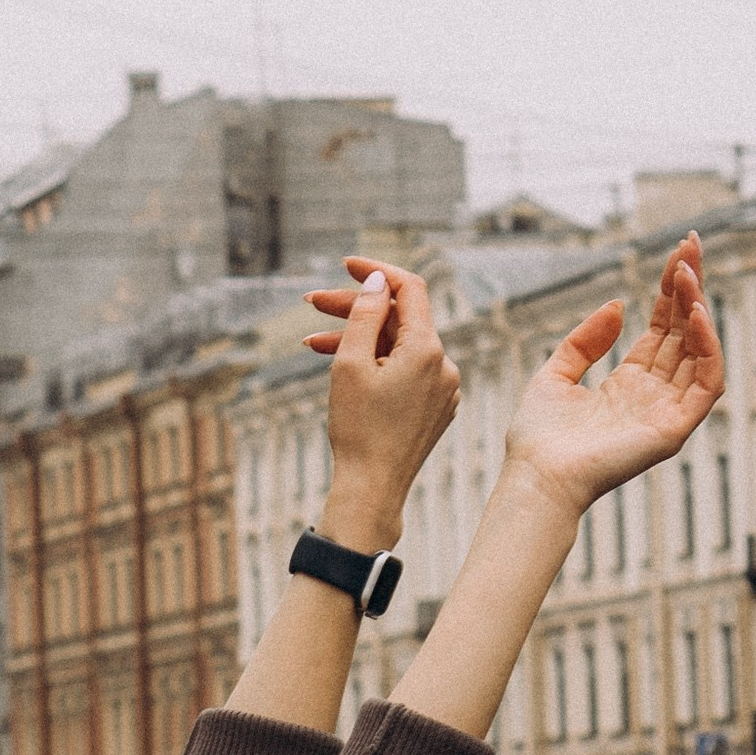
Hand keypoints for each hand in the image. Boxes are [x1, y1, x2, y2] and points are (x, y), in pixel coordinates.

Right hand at [299, 260, 460, 545]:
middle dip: (356, 309)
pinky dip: (377, 365)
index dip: (377, 271)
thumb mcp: (352, 363)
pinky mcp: (435, 408)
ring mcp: (442, 389)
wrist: (372, 489)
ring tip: (313, 344)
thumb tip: (378, 281)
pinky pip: (406, 372)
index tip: (346, 265)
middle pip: (399, 320)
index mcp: (427, 350)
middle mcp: (444, 365)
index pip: (409, 288)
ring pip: (399, 348)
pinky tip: (344, 370)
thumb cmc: (358, 429)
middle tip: (312, 303)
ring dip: (360, 340)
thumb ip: (366, 314)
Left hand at [503, 232, 724, 517]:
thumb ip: (585, 340)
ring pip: (699, 351)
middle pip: (683, 332)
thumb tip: (618, 305)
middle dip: (689, 287)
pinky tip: (695, 314)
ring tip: (687, 271)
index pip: (662, 329)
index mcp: (628, 385)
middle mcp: (653, 396)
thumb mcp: (554, 373)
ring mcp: (667, 412)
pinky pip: (707, 383)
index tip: (678, 252)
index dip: (670, 291)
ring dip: (697, 308)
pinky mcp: (675, 429)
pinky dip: (708, 347)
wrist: (536, 475)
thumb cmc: (538, 437)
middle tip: (691, 244)